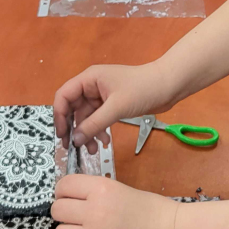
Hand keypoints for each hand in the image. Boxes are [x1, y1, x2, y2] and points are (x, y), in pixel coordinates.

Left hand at [52, 174, 178, 228]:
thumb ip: (97, 195)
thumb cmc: (154, 211)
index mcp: (101, 189)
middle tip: (81, 221)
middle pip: (57, 211)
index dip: (64, 194)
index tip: (71, 200)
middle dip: (66, 216)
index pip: (63, 186)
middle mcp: (94, 212)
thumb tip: (72, 202)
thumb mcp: (122, 191)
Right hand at [53, 61, 177, 152]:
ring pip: (87, 117)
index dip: (59, 115)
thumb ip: (94, 124)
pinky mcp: (112, 104)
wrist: (169, 86)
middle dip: (74, 128)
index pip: (64, 96)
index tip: (62, 134)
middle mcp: (92, 86)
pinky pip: (98, 119)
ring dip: (88, 133)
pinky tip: (105, 141)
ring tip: (93, 150)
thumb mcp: (116, 108)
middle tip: (73, 147)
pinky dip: (99, 130)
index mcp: (89, 79)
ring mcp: (102, 95)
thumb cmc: (143, 89)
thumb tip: (75, 140)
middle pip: (73, 108)